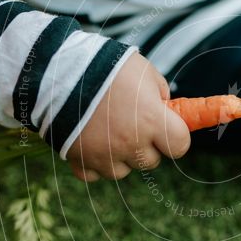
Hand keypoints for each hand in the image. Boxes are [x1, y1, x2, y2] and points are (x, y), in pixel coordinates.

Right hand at [66, 52, 190, 180]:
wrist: (61, 70)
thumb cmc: (107, 66)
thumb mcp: (144, 70)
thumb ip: (160, 92)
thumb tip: (166, 108)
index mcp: (151, 120)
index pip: (180, 145)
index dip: (177, 137)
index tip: (169, 128)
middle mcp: (131, 143)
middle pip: (151, 160)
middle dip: (147, 144)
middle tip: (134, 123)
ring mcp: (105, 155)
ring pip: (124, 170)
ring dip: (121, 156)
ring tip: (110, 131)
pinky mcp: (81, 160)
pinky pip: (94, 174)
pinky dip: (94, 162)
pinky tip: (92, 142)